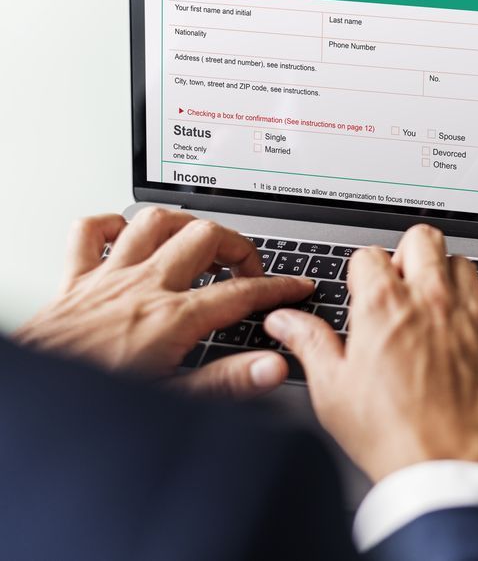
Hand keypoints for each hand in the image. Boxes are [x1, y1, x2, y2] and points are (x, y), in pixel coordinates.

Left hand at [14, 209, 314, 398]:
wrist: (35, 393)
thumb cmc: (94, 398)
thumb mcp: (172, 400)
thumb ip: (228, 382)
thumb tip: (272, 368)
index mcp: (172, 319)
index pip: (241, 293)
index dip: (278, 287)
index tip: (296, 286)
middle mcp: (143, 287)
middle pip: (204, 238)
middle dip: (237, 246)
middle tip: (248, 268)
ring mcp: (108, 277)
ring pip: (154, 222)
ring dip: (183, 225)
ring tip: (200, 241)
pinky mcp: (74, 279)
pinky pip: (90, 231)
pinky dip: (111, 225)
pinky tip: (128, 236)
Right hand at [264, 224, 477, 481]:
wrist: (443, 470)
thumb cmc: (390, 437)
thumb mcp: (333, 391)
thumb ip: (310, 344)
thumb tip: (285, 321)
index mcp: (382, 307)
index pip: (369, 255)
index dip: (364, 274)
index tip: (366, 294)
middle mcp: (429, 300)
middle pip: (421, 239)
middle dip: (409, 256)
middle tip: (404, 289)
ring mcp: (471, 313)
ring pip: (464, 260)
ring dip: (451, 275)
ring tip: (442, 304)